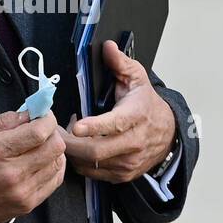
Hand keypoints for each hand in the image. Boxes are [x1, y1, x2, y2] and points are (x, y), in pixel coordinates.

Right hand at [0, 110, 66, 222]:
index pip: (39, 132)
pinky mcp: (27, 205)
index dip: (48, 119)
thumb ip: (4, 121)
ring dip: (54, 150)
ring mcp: (22, 192)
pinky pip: (55, 182)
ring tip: (41, 146)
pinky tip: (43, 162)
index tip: (44, 115)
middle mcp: (13, 173)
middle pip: (54, 147)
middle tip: (43, 129)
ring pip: (58, 164)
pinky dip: (53, 168)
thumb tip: (29, 113)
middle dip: (53, 132)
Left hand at [60, 39, 175, 183]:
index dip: (94, 126)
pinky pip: (93, 173)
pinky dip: (80, 162)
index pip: (115, 124)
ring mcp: (129, 162)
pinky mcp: (123, 174)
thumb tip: (107, 47)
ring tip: (66, 136)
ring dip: (73, 152)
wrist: (168, 134)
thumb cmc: (146, 104)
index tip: (76, 126)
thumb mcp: (137, 78)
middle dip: (70, 144)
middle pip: (97, 151)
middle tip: (54, 132)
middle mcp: (134, 143)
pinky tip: (78, 148)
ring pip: (92, 164)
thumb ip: (120, 63)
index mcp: (136, 116)